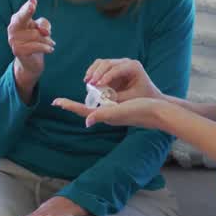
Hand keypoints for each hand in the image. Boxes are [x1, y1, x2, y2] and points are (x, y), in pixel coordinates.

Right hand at [9, 0, 54, 81]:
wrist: (31, 62)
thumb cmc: (36, 41)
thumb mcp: (42, 29)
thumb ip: (44, 25)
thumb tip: (43, 31)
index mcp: (17, 20)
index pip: (23, 12)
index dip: (27, 7)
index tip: (33, 0)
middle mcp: (12, 28)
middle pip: (22, 18)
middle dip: (27, 11)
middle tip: (32, 6)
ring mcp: (13, 40)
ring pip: (37, 34)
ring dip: (48, 40)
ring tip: (50, 43)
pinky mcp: (17, 50)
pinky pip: (37, 46)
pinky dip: (46, 48)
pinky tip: (50, 50)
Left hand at [53, 97, 167, 130]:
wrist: (159, 112)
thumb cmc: (141, 110)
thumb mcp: (121, 110)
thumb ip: (103, 114)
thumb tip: (87, 121)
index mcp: (106, 116)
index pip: (83, 112)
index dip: (69, 106)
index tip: (55, 101)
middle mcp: (109, 115)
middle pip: (86, 110)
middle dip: (73, 106)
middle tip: (60, 101)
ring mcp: (116, 112)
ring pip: (95, 107)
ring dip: (84, 102)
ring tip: (75, 99)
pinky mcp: (123, 108)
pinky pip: (105, 103)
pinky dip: (97, 98)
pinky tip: (97, 94)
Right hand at [84, 58, 160, 101]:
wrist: (149, 96)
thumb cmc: (143, 98)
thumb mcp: (131, 99)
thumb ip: (116, 98)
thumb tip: (100, 97)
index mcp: (134, 67)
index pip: (117, 69)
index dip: (106, 76)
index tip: (97, 85)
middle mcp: (126, 62)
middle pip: (108, 63)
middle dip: (97, 73)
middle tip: (90, 84)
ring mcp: (119, 64)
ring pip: (102, 63)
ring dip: (93, 71)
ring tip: (87, 81)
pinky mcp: (112, 69)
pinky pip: (100, 67)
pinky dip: (93, 72)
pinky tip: (88, 81)